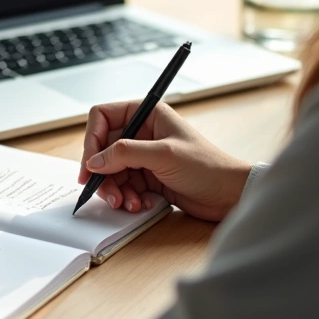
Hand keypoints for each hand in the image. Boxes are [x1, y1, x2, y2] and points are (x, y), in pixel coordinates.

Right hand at [79, 102, 251, 221]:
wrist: (229, 194)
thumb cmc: (207, 166)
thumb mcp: (164, 155)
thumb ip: (125, 154)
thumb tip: (94, 161)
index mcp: (147, 114)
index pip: (103, 117)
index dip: (92, 140)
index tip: (90, 164)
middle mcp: (143, 132)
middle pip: (103, 148)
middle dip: (102, 172)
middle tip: (105, 193)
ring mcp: (144, 156)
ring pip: (111, 170)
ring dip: (115, 189)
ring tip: (127, 202)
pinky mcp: (148, 176)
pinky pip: (124, 185)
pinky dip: (126, 197)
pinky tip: (139, 204)